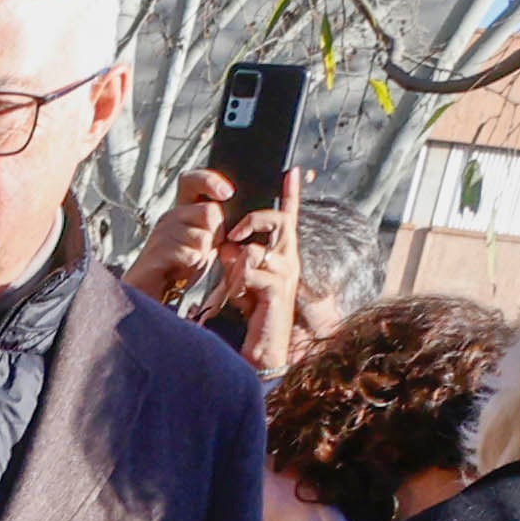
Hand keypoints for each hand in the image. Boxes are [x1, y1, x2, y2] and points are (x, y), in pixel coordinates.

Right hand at [131, 166, 236, 305]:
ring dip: (203, 255)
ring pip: (203, 236)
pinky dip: (192, 266)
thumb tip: (225, 209)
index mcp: (180, 212)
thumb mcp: (202, 243)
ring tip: (190, 265)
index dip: (210, 181)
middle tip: (204, 252)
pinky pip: (190, 253)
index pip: (192, 181)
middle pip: (210, 211)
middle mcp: (169, 218)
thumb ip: (214, 225)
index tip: (226, 193)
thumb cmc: (178, 271)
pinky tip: (182, 272)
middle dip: (216, 235)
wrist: (150, 296)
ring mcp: (160, 234)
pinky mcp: (156, 252)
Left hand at [218, 200, 302, 371]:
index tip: (292, 171)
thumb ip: (237, 260)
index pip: (289, 218)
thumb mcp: (242, 280)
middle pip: (280, 221)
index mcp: (282, 254)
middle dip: (255, 220)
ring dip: (236, 263)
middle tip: (233, 234)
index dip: (292, 194)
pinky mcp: (277, 291)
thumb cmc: (252, 314)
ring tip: (232, 285)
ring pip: (258, 249)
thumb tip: (227, 247)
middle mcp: (289, 260)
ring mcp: (286, 275)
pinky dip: (237, 281)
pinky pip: (252, 271)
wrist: (261, 349)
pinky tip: (236, 297)